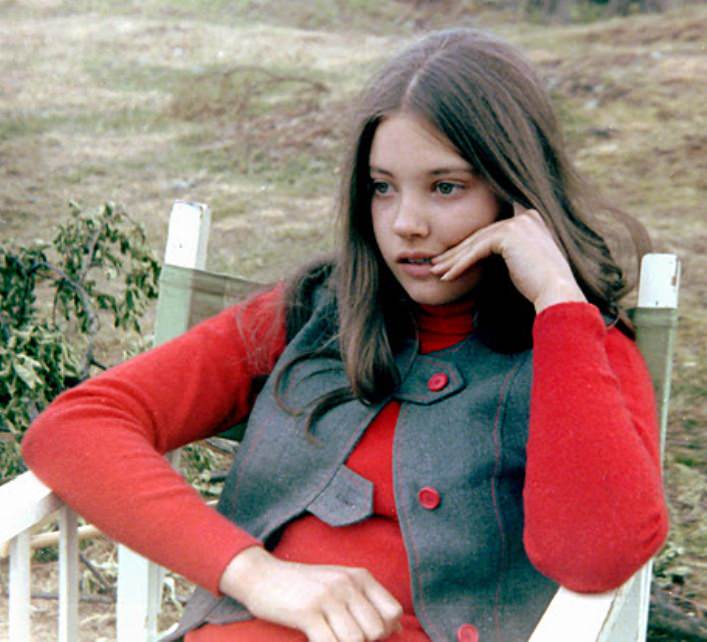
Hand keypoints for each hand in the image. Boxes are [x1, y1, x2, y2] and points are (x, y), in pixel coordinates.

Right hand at [220, 547, 402, 641]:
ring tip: (329, 637)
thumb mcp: (340, 584)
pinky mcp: (308, 612)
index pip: (393, 611)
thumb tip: (398, 628)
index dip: (385, 631)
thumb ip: (368, 602)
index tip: (366, 633)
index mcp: (359, 576)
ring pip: (356, 640)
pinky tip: (316, 640)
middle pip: (376, 630)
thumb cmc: (304, 585)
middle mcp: (347, 584)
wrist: (263, 576)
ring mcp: (328, 597)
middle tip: (342, 636)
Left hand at [430, 203, 586, 311]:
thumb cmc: (541, 285)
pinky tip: (447, 276)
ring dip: (453, 259)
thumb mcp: (521, 262)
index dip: (471, 244)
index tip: (451, 255)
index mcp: (531, 219)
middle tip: (437, 264)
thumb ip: (507, 252)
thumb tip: (482, 255)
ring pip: (476, 242)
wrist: (557, 293)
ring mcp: (518, 223)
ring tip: (436, 271)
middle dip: (457, 252)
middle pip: (481, 235)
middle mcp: (526, 216)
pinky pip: (477, 251)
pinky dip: (460, 265)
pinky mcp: (508, 234)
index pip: (492, 231)